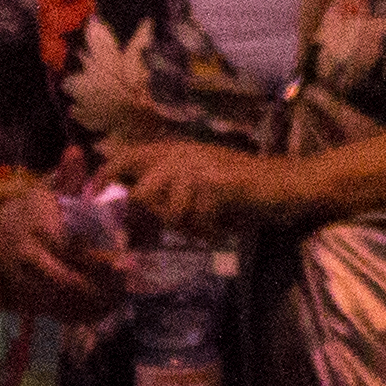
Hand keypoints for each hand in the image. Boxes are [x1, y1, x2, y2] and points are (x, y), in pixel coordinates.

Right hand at [0, 182, 127, 321]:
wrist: (0, 236)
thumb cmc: (37, 212)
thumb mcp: (50, 192)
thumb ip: (68, 177)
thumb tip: (75, 150)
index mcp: (39, 227)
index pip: (73, 248)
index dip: (101, 258)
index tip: (125, 263)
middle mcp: (30, 257)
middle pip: (70, 279)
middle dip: (100, 285)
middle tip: (125, 283)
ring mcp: (28, 282)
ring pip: (65, 301)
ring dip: (95, 302)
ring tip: (119, 295)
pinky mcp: (29, 301)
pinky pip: (58, 314)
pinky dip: (83, 314)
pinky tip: (103, 306)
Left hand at [100, 136, 302, 245]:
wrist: (292, 184)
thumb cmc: (245, 190)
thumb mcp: (199, 185)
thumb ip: (167, 194)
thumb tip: (131, 218)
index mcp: (174, 150)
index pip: (123, 159)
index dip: (103, 181)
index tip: (93, 207)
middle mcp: (181, 154)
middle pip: (140, 195)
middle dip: (149, 221)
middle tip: (168, 234)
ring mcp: (198, 168)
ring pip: (167, 212)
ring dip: (187, 228)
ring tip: (209, 226)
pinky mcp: (216, 185)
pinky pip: (196, 221)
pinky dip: (209, 231)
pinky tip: (223, 226)